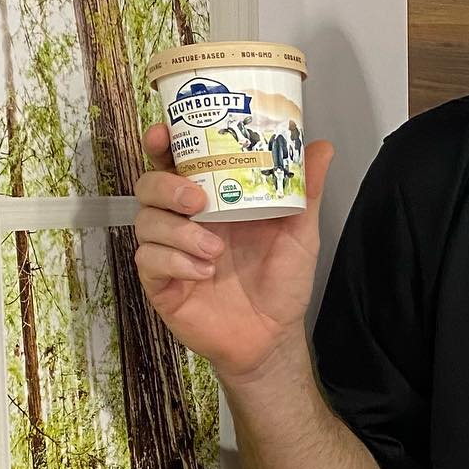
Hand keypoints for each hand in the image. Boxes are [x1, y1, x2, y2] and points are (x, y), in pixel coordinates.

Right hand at [132, 122, 334, 382]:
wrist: (273, 334)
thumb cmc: (283, 279)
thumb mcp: (301, 231)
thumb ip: (306, 190)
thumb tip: (322, 146)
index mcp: (215, 199)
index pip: (177, 162)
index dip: (163, 143)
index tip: (163, 133)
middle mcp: (187, 220)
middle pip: (149, 186)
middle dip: (166, 186)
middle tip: (197, 201)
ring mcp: (170, 251)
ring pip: (146, 223)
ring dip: (179, 233)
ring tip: (215, 250)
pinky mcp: (161, 283)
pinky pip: (149, 262)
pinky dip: (176, 262)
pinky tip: (204, 272)